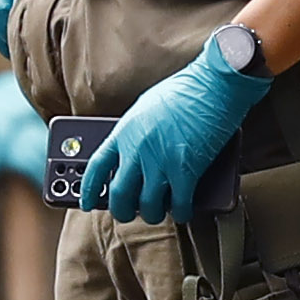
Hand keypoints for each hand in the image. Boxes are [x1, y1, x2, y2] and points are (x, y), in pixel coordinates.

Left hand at [82, 46, 267, 224]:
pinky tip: (183, 210)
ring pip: (148, 206)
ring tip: (158, 212)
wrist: (213, 84)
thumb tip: (134, 154)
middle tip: (128, 213)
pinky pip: (179, 205)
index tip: (86, 201)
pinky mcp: (186, 171)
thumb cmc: (185, 90)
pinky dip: (181, 213)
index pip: (96, 167)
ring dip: (152, 214)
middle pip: (119, 195)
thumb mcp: (146, 109)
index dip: (88, 190)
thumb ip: (135, 134)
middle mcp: (137, 150)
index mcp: (124, 132)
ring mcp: (161, 162)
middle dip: (122, 210)